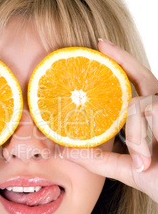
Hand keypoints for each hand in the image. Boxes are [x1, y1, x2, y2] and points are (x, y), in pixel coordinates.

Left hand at [61, 40, 157, 202]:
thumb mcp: (126, 169)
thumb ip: (98, 160)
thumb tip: (64, 150)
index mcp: (152, 119)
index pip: (136, 86)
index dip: (122, 67)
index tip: (100, 49)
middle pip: (143, 76)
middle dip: (122, 58)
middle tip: (99, 44)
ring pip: (138, 102)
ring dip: (133, 134)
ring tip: (142, 163)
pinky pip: (147, 110)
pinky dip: (139, 138)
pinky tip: (145, 161)